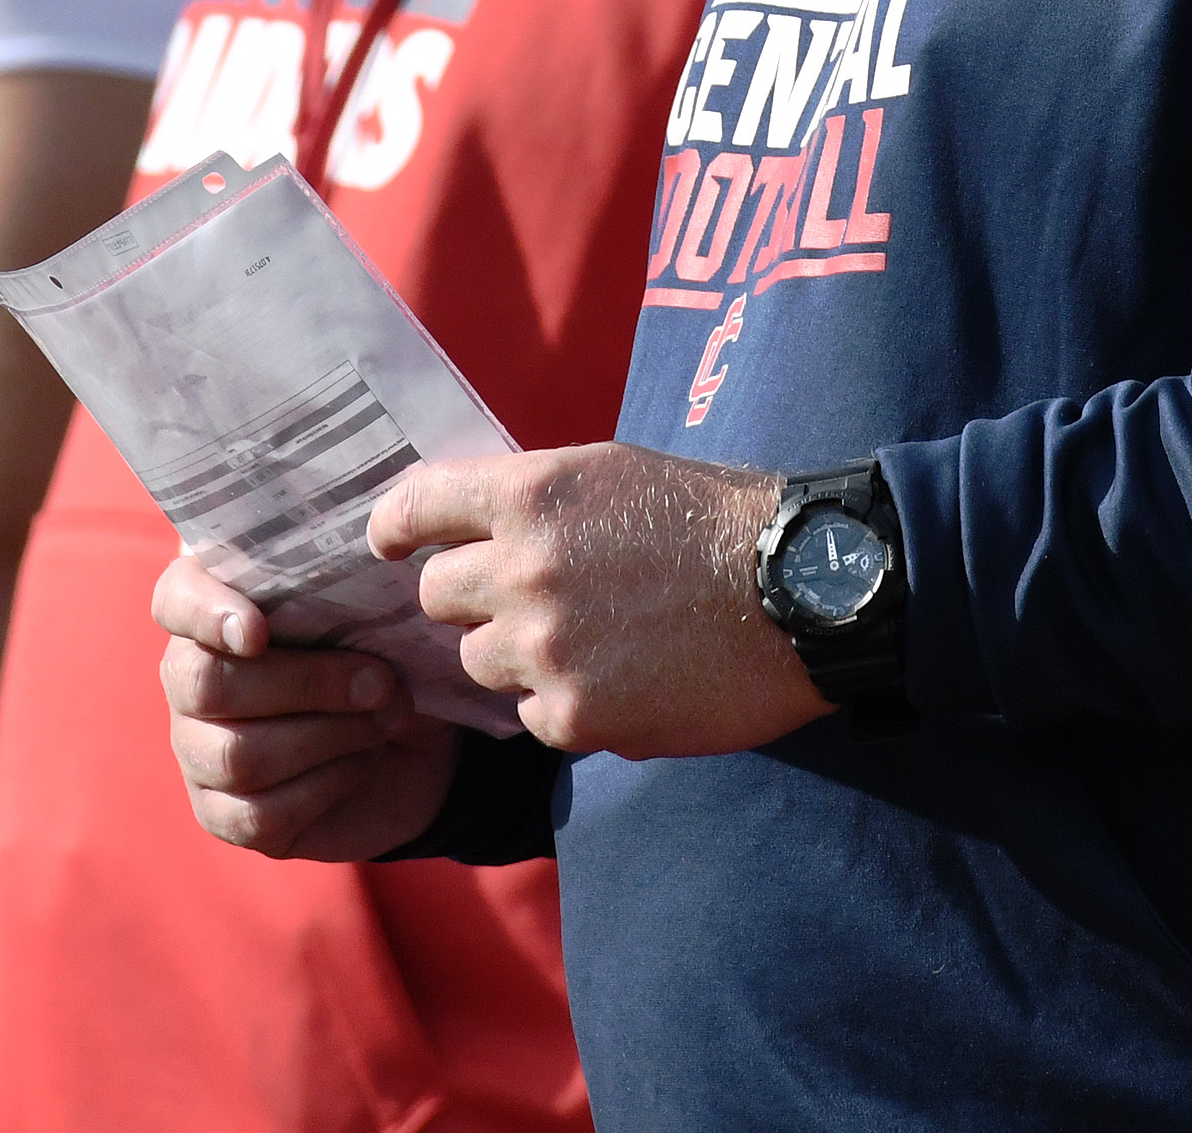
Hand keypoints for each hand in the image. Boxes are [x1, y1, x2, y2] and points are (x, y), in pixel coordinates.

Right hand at [152, 558, 459, 859]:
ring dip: (328, 735)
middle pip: (205, 684)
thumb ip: (353, 568)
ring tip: (384, 718)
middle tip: (380, 681)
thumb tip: (370, 529)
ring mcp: (198, 749)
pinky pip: (260, 812)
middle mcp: (189, 675)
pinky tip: (362, 760)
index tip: (257, 629)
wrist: (418, 736)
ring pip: (237, 754)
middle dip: (307, 683)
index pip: (175, 598)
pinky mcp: (224, 814)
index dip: (206, 612)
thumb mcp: (381, 602)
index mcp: (217, 605)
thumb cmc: (386, 649)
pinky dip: (327, 785)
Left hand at [370, 443, 824, 756]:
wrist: (802, 593)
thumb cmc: (720, 522)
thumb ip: (538, 504)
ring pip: (478, 663)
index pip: (416, 506)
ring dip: (517, 657)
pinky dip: (563, 705)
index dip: (394, 527)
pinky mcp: (575, 715)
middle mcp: (523, 569)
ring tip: (591, 643)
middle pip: (436, 596)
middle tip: (525, 602)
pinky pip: (532, 716)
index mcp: (531, 495)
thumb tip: (477, 530)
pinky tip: (622, 682)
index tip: (389, 544)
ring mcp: (545, 648)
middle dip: (469, 601)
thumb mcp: (618, 475)